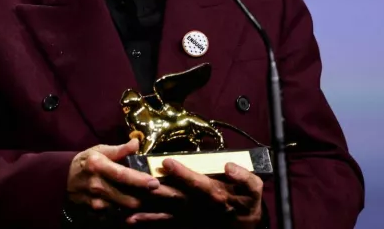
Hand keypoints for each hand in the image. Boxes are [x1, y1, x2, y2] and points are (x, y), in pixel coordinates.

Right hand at [66, 138, 161, 218]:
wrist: (62, 179)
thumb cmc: (86, 161)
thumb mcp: (100, 150)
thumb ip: (119, 149)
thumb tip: (137, 143)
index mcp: (98, 166)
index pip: (122, 175)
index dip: (140, 181)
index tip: (155, 183)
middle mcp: (97, 185)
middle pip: (127, 198)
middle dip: (146, 198)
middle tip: (162, 194)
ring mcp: (96, 201)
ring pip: (125, 208)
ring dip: (140, 205)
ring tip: (153, 200)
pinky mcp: (95, 212)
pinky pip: (117, 214)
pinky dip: (128, 211)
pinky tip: (136, 206)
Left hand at [126, 160, 263, 227]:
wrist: (244, 226)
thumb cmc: (247, 202)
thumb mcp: (254, 188)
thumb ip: (244, 176)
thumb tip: (228, 166)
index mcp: (216, 195)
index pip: (198, 183)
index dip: (183, 173)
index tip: (167, 161)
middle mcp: (199, 207)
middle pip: (176, 197)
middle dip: (155, 188)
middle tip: (138, 179)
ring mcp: (190, 216)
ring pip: (166, 211)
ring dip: (147, 208)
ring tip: (129, 202)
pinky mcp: (184, 222)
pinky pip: (164, 223)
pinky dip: (148, 221)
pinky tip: (131, 219)